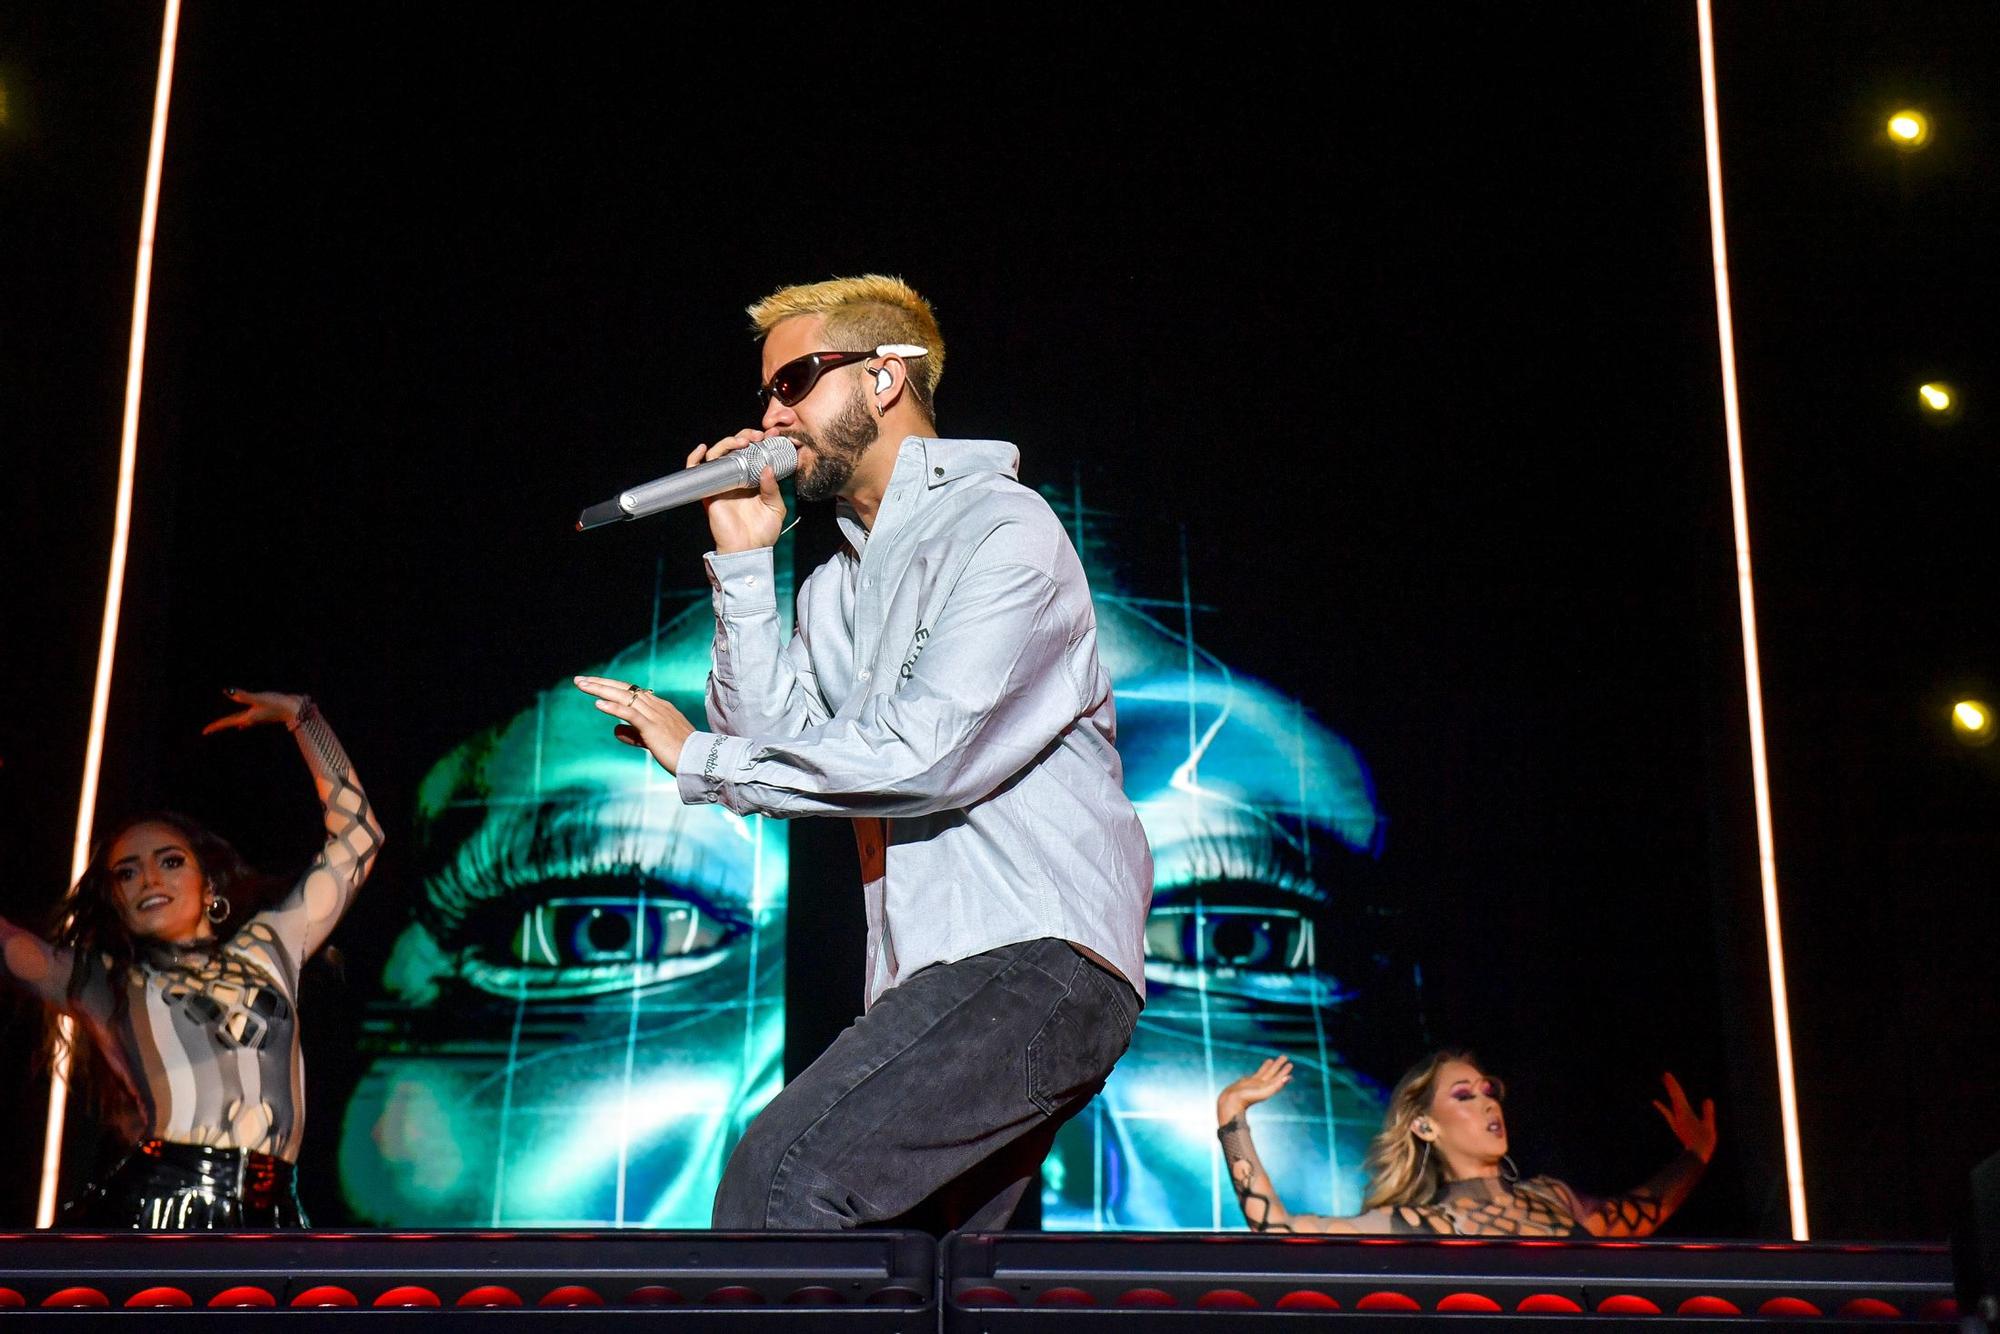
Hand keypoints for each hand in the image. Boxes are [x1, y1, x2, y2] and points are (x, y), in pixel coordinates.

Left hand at [201, 688, 304, 733]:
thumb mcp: (259, 699)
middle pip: (231, 722)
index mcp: (248, 717)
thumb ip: (243, 696)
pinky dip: (242, 722)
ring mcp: (258, 718)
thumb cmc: (278, 704)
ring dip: (230, 723)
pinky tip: (242, 726)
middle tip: (209, 730)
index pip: (227, 722)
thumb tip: (226, 691)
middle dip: (220, 725)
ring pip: (239, 722)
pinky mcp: (264, 715)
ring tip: (222, 726)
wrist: (296, 710)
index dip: (216, 726)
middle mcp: (251, 719)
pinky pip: (248, 720)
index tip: (204, 732)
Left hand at [573, 676, 696, 773]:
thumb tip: (615, 730)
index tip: (593, 684)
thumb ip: (634, 735)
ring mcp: (655, 715)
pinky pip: (630, 714)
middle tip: (579, 680)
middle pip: (624, 689)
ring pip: (624, 697)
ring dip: (601, 690)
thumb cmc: (680, 753)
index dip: (611, 686)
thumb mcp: (653, 741)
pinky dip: (613, 707)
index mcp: (659, 707)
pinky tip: (598, 704)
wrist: (700, 761)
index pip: (631, 691)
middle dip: (600, 683)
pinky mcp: (653, 727)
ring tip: (582, 685)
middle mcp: (657, 706)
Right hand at [692, 430, 786, 553]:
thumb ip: (772, 487)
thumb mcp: (775, 507)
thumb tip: (767, 467)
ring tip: (743, 442)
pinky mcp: (709, 491)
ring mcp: (722, 483)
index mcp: (753, 479)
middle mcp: (736, 478)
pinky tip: (704, 449)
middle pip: (735, 448)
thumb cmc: (763, 532)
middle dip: (746, 436)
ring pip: (718, 454)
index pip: (755, 453)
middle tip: (759, 436)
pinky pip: (696, 471)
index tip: (773, 435)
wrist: (748, 550)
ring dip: (728, 442)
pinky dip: (695, 458)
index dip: (762, 441)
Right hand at [1217, 1056, 1292, 1124]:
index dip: (1284, 1072)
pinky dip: (1263, 1068)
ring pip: (1265, 1072)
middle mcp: (1263, 1086)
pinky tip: (1264, 1066)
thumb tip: (1288, 1078)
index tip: (1290, 1065)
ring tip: (1273, 1059)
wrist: (1231, 1102)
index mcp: (1269, 1088)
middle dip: (1279, 1066)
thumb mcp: (1264, 1092)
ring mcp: (1256, 1083)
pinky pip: (1258, 1073)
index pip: (1279, 1078)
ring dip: (1271, 1066)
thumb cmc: (1247, 1098)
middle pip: (1273, 1073)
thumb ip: (1276, 1085)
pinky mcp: (1248, 1081)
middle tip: (1285, 1057)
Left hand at [1651, 1072, 1716, 1162]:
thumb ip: (1708, 1113)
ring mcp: (1676, 1120)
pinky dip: (1662, 1106)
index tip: (1667, 1075)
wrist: (1695, 1156)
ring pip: (1672, 1102)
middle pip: (1674, 1096)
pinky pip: (1668, 1113)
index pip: (1678, 1095)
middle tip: (1665, 1074)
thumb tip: (1708, 1099)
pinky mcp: (1677, 1125)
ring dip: (1670, 1092)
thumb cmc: (1704, 1142)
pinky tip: (1655, 1101)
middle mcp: (1678, 1115)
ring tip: (1666, 1082)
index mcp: (1685, 1113)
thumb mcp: (1709, 1126)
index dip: (1673, 1085)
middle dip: (1671, 1085)